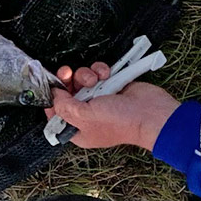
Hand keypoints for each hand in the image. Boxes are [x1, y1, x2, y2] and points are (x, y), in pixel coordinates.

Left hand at [50, 63, 178, 149]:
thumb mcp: (84, 117)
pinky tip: (107, 75)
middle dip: (67, 81)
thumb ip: (64, 106)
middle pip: (67, 92)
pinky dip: (100, 71)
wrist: (150, 112)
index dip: (52, 99)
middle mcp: (87, 115)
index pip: (56, 114)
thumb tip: (53, 94)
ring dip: (86, 75)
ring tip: (96, 80)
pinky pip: (97, 73)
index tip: (50, 85)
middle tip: (67, 73)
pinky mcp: (110, 85)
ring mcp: (99, 99)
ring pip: (82, 79)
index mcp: (78, 129)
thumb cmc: (121, 122)